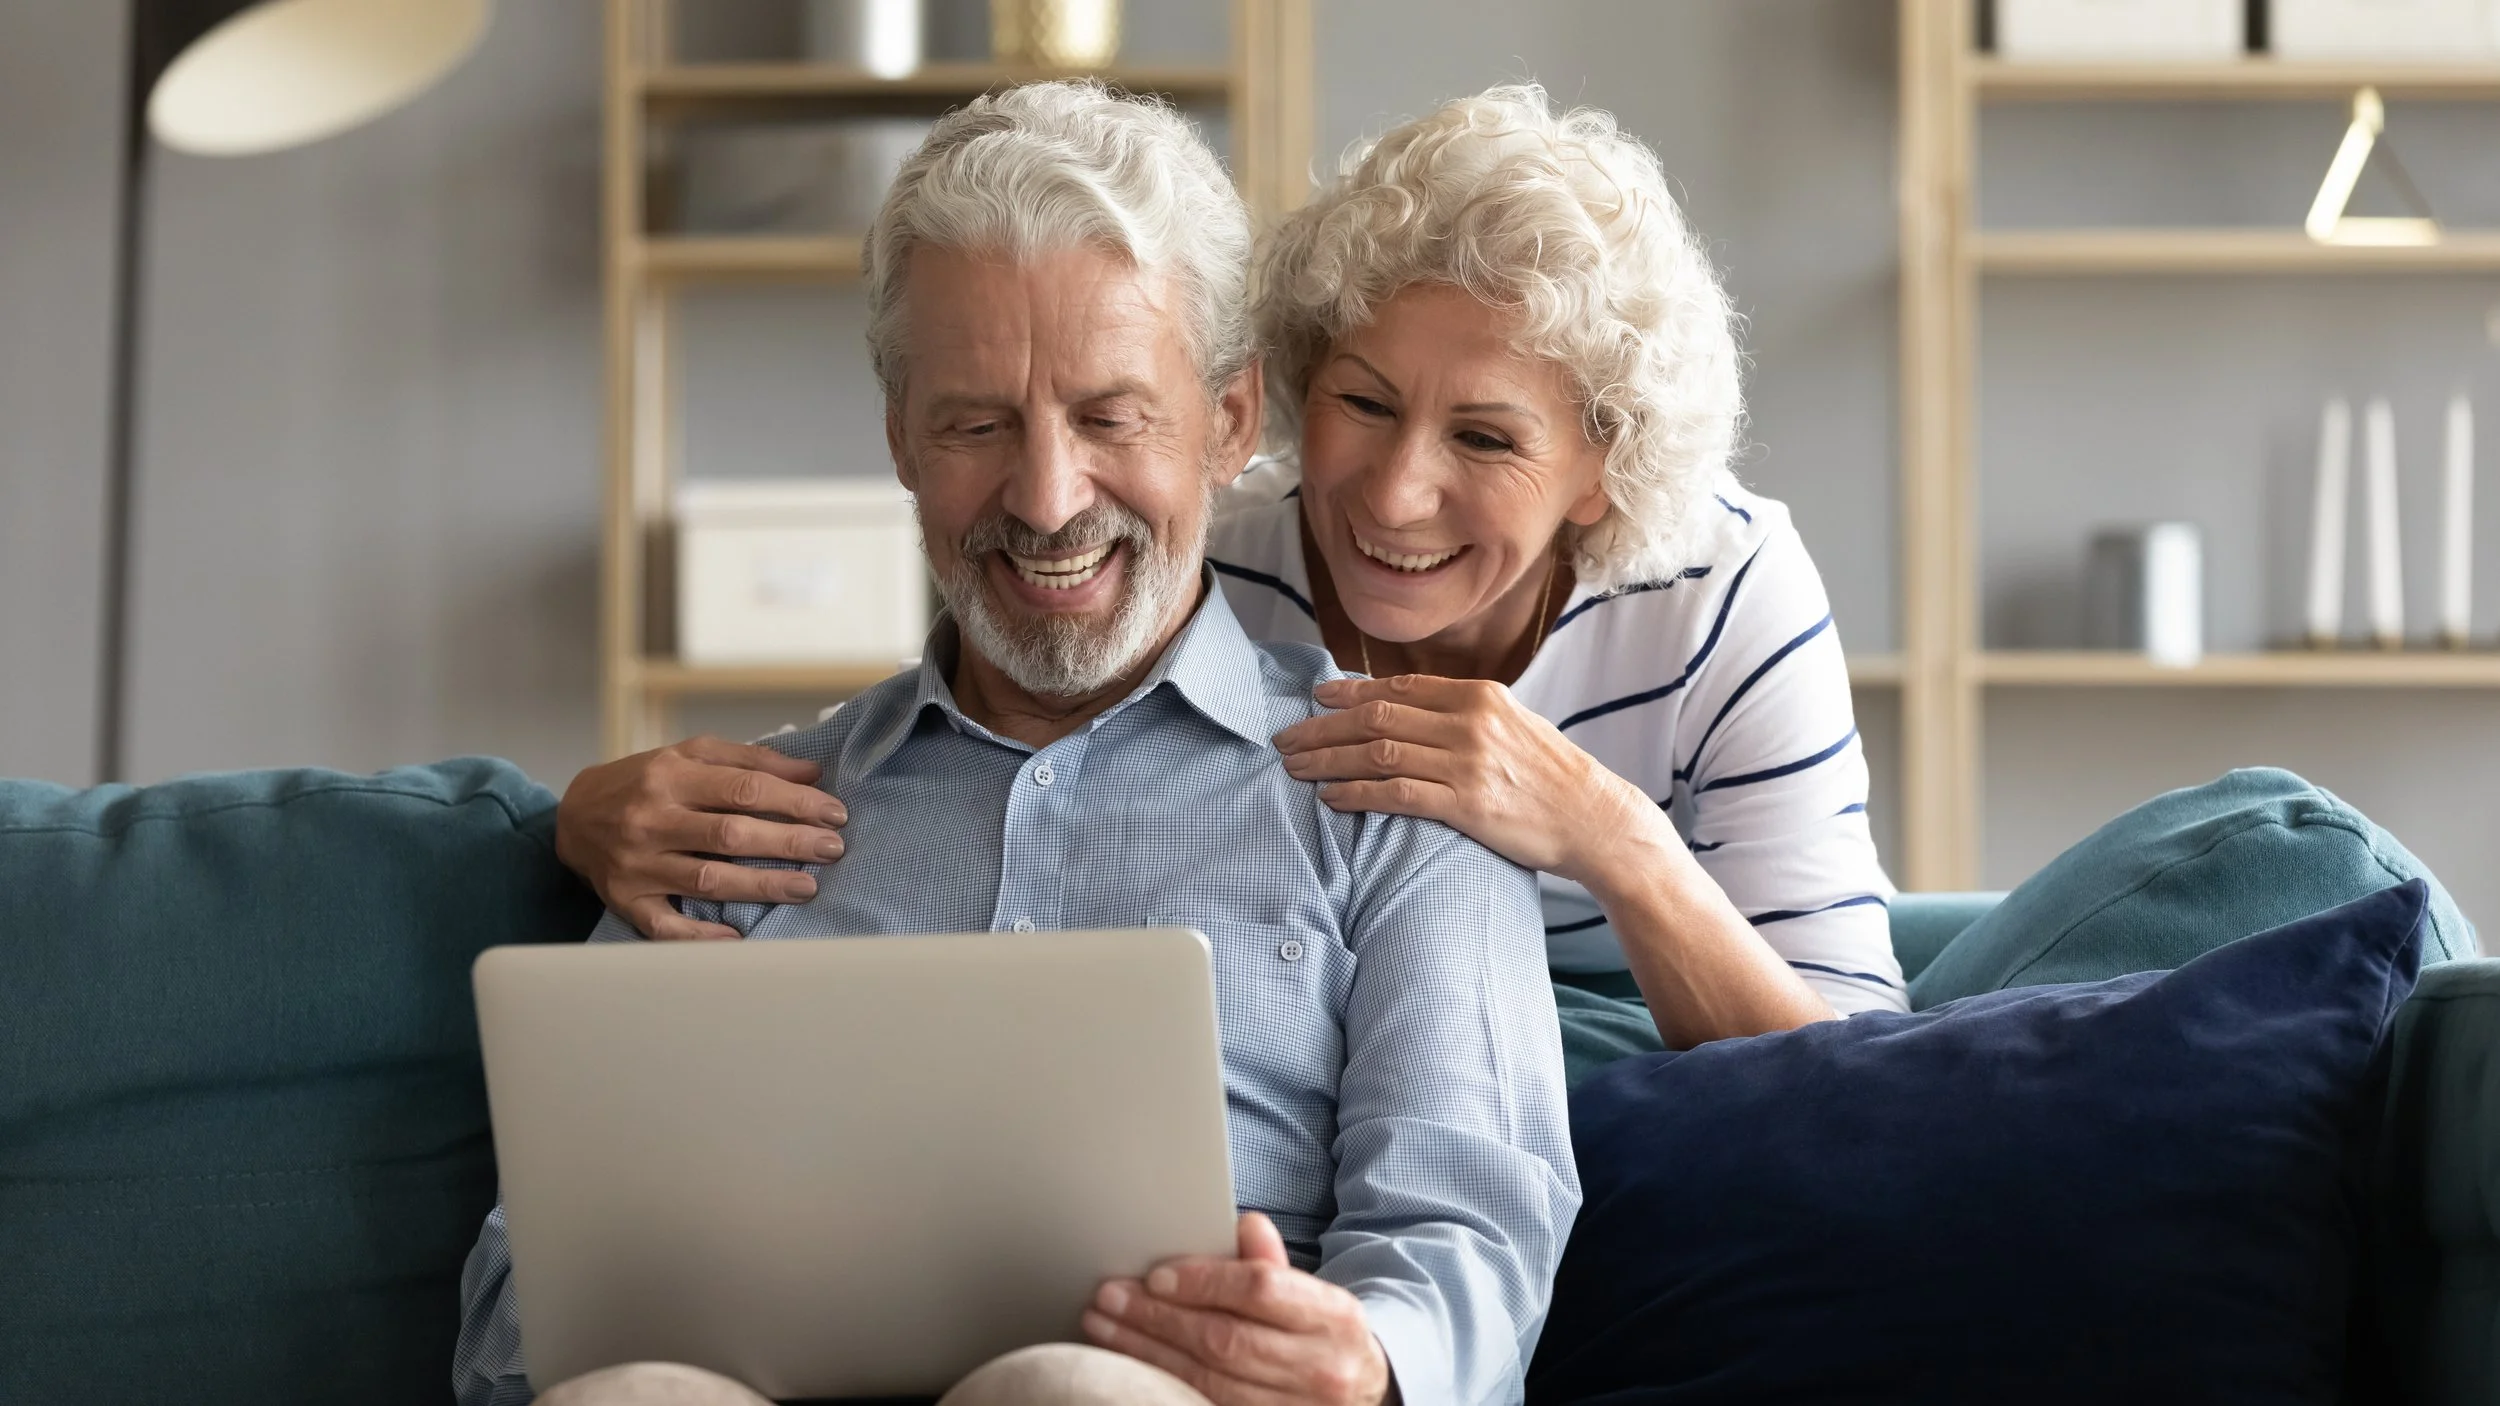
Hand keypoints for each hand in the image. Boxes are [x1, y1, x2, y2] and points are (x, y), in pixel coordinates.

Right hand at [555, 736, 847, 941]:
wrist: (572, 817)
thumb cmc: (643, 782)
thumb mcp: (689, 754)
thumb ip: (749, 760)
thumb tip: (810, 772)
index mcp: (670, 776)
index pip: (744, 789)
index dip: (795, 801)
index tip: (834, 813)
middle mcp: (651, 820)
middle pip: (730, 835)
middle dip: (788, 842)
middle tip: (832, 849)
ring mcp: (637, 865)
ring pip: (708, 880)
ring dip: (762, 886)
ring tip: (807, 887)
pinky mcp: (627, 901)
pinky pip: (666, 926)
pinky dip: (702, 935)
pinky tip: (739, 936)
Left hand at [1082, 1213, 1392, 1405]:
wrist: (1362, 1392)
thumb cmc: (1321, 1334)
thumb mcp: (1312, 1293)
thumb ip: (1272, 1261)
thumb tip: (1243, 1224)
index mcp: (1334, 1317)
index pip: (1260, 1289)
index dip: (1203, 1281)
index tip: (1155, 1276)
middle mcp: (1321, 1368)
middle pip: (1225, 1339)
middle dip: (1158, 1317)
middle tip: (1110, 1298)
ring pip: (1207, 1381)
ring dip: (1147, 1353)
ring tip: (1105, 1327)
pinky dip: (1162, 1385)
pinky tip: (1131, 1365)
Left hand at [1273, 674, 1657, 885]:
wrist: (1594, 818)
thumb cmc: (1550, 775)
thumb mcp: (1512, 724)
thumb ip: (1463, 713)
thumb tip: (1409, 708)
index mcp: (1479, 696)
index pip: (1398, 687)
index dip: (1349, 693)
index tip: (1316, 698)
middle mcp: (1469, 722)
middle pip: (1376, 717)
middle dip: (1323, 727)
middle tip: (1286, 738)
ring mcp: (1467, 763)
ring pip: (1378, 752)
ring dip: (1328, 760)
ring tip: (1295, 768)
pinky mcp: (1467, 805)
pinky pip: (1397, 794)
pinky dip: (1357, 794)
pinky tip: (1331, 797)